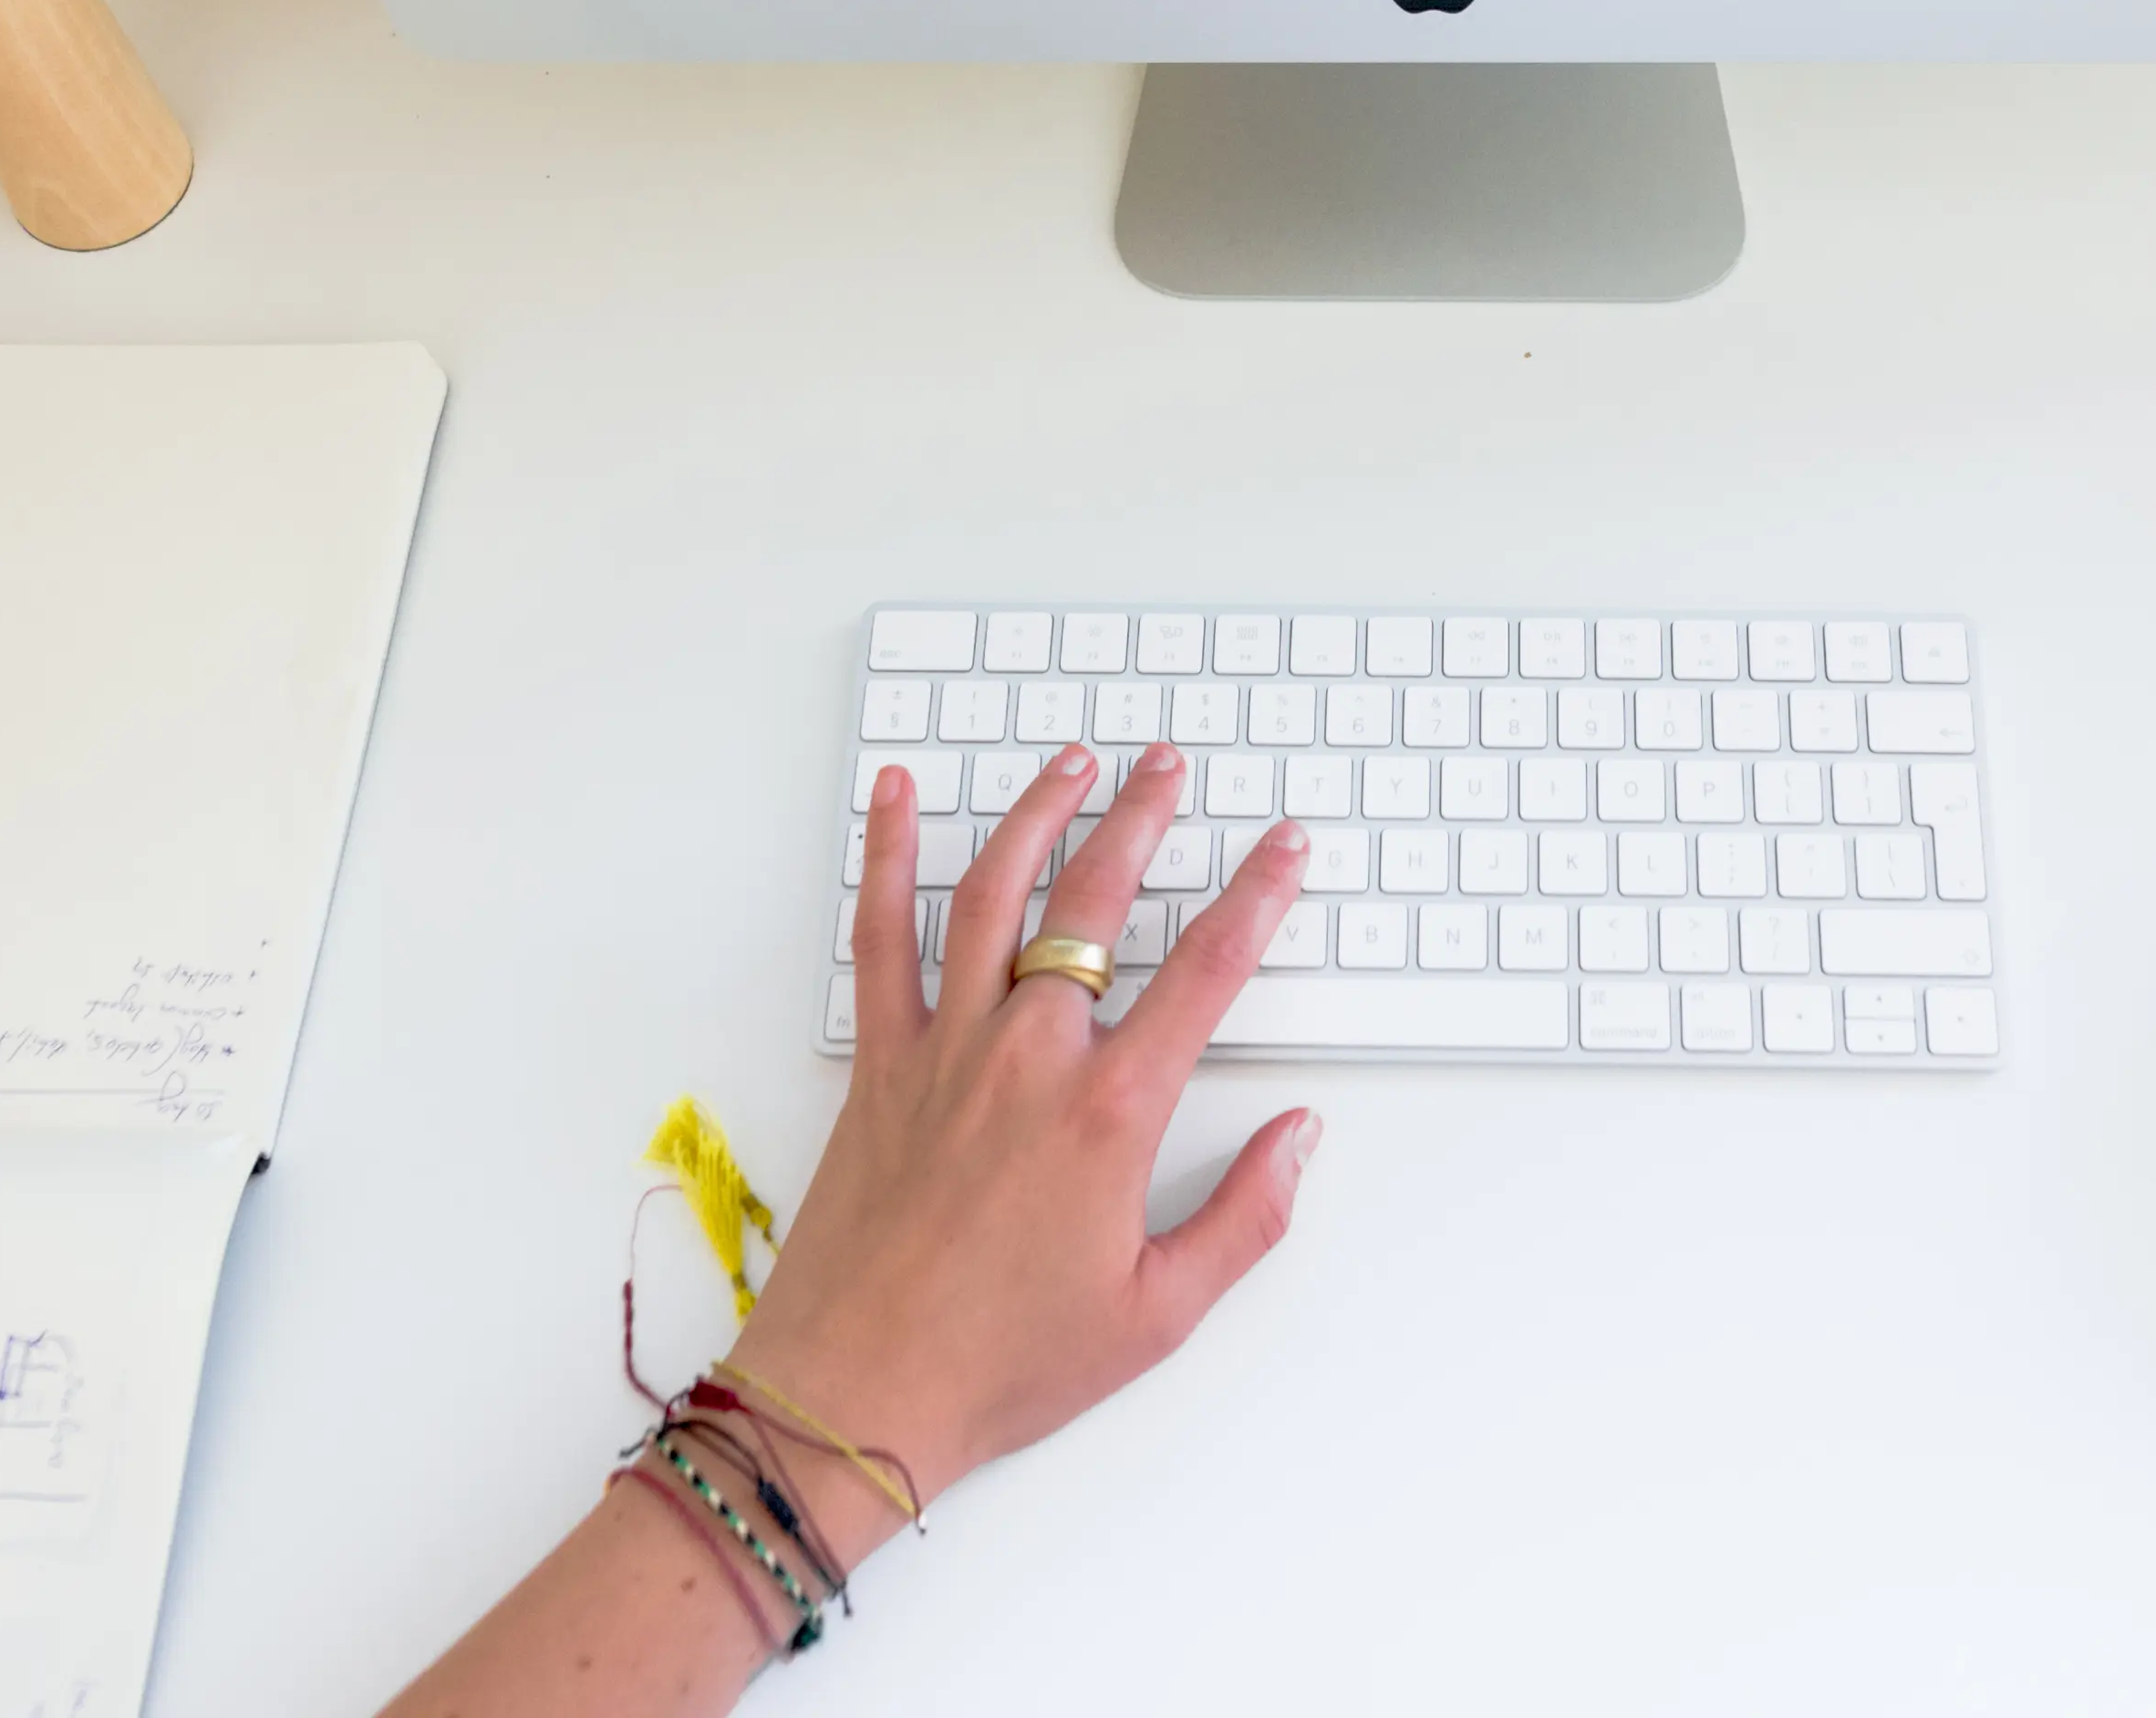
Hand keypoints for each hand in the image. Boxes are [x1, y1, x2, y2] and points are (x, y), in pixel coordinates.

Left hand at [732, 741, 1322, 1489]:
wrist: (855, 1394)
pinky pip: (878, 936)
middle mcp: (1028, 1058)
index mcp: (1109, 1114)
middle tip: (1170, 767)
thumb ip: (1245, 1218)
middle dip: (1144, 819)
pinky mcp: (880, 1063)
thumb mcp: (1157, 1313)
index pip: (1207, 972)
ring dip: (1038, 814)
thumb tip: (1300, 1138)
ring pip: (994, 893)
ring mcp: (945, 1049)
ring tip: (1072, 760)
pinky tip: (896, 797)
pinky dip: (884, 857)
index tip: (1282, 848)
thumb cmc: (1001, 1363)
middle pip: (1098, 903)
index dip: (1256, 897)